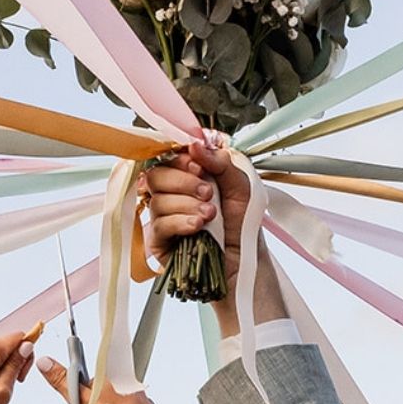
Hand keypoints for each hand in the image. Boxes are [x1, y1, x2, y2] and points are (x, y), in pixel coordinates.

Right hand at [143, 142, 252, 288]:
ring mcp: (164, 218)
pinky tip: (197, 227)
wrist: (245, 259)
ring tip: (210, 215)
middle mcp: (172, 195)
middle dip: (183, 182)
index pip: (169, 159)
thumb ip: (220, 162)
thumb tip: (194, 144)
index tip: (199, 167)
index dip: (180, 160)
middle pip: (156, 176)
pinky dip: (179, 222)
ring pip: (157, 201)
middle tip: (208, 193)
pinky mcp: (160, 242)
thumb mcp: (240, 185)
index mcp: (188, 177)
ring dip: (186, 204)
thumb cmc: (242, 223)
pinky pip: (159, 225)